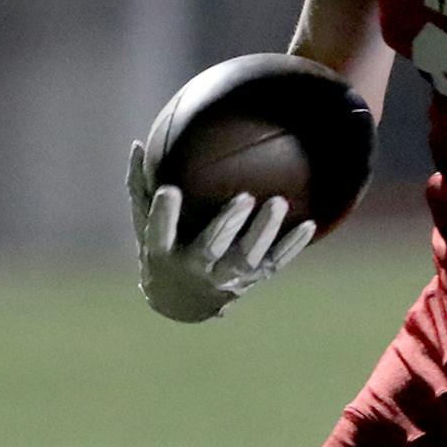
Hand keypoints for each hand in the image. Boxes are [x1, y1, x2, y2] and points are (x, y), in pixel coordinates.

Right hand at [127, 141, 315, 323]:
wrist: (182, 302)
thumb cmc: (162, 249)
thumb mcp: (144, 225)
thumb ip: (141, 188)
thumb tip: (137, 145)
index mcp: (163, 254)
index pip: (159, 234)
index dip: (163, 215)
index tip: (169, 189)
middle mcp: (195, 268)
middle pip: (210, 247)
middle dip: (226, 223)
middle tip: (244, 197)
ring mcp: (226, 277)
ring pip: (247, 256)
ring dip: (264, 231)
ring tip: (279, 203)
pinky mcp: (252, 278)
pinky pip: (275, 262)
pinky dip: (292, 246)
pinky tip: (309, 225)